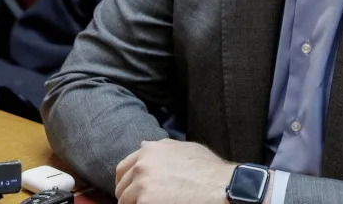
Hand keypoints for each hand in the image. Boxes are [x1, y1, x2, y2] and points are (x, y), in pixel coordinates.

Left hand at [114, 139, 235, 203]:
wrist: (220, 186)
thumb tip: (144, 145)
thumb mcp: (185, 148)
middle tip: (141, 202)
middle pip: (122, 187)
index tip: (131, 191)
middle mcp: (142, 165)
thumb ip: (162, 148)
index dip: (126, 182)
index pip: (123, 169)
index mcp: (150, 150)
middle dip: (129, 196)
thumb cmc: (209, 170)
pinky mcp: (145, 202)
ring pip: (126, 202)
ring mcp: (142, 185)